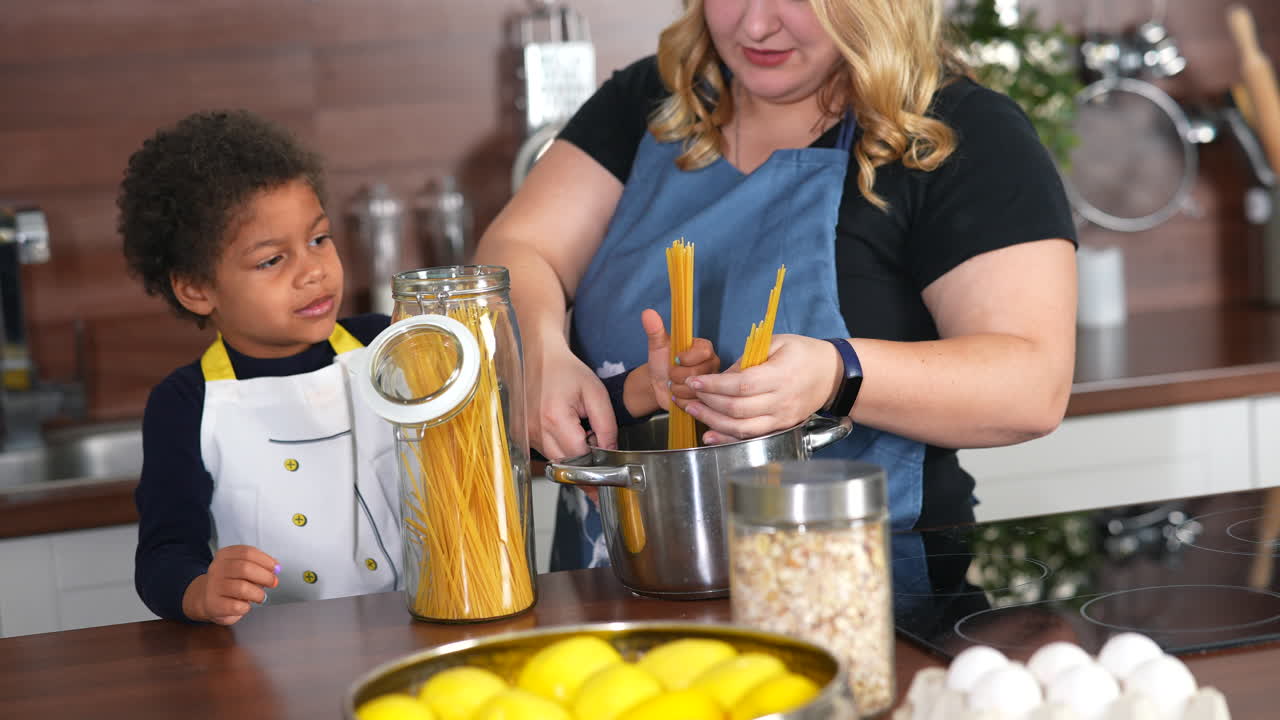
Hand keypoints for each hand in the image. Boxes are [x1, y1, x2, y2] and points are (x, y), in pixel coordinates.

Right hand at [182, 545, 279, 624]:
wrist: (207, 598)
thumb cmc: (232, 582)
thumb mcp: (242, 567)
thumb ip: (259, 565)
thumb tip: (276, 567)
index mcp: (225, 555)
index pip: (247, 552)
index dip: (265, 560)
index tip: (276, 568)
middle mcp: (217, 568)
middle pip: (245, 568)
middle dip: (265, 576)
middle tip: (273, 583)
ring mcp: (213, 586)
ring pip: (242, 588)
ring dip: (258, 594)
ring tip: (261, 597)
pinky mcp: (213, 604)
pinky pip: (236, 606)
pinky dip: (246, 607)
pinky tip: (246, 606)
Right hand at [527, 340, 616, 457]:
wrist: (541, 358)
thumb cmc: (567, 372)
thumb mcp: (596, 394)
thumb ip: (607, 426)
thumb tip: (610, 452)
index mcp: (554, 417)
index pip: (579, 455)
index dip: (594, 454)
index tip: (601, 444)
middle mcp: (535, 429)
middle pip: (566, 462)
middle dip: (582, 455)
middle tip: (589, 433)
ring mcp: (525, 433)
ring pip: (555, 459)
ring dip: (569, 450)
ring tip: (575, 427)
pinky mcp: (522, 435)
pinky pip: (545, 451)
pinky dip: (557, 445)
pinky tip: (562, 428)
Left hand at [623, 309, 720, 415]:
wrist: (657, 383)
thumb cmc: (661, 362)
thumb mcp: (657, 345)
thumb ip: (655, 329)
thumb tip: (647, 313)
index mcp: (706, 348)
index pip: (701, 354)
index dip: (684, 359)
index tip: (674, 358)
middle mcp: (713, 366)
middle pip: (696, 375)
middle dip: (676, 376)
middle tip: (671, 374)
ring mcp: (713, 385)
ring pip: (694, 391)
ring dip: (676, 389)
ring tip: (673, 384)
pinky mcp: (708, 401)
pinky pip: (693, 403)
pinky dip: (680, 400)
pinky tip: (677, 395)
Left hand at [684, 334, 841, 444]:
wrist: (833, 374)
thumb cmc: (803, 353)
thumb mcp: (776, 343)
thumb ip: (747, 359)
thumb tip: (721, 376)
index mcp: (781, 375)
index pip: (742, 385)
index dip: (715, 386)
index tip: (695, 381)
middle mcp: (782, 401)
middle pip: (738, 409)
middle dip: (708, 403)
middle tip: (688, 395)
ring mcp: (782, 418)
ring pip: (742, 428)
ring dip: (713, 422)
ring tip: (693, 411)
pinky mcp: (781, 427)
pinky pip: (751, 437)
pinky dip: (728, 438)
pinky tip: (709, 434)